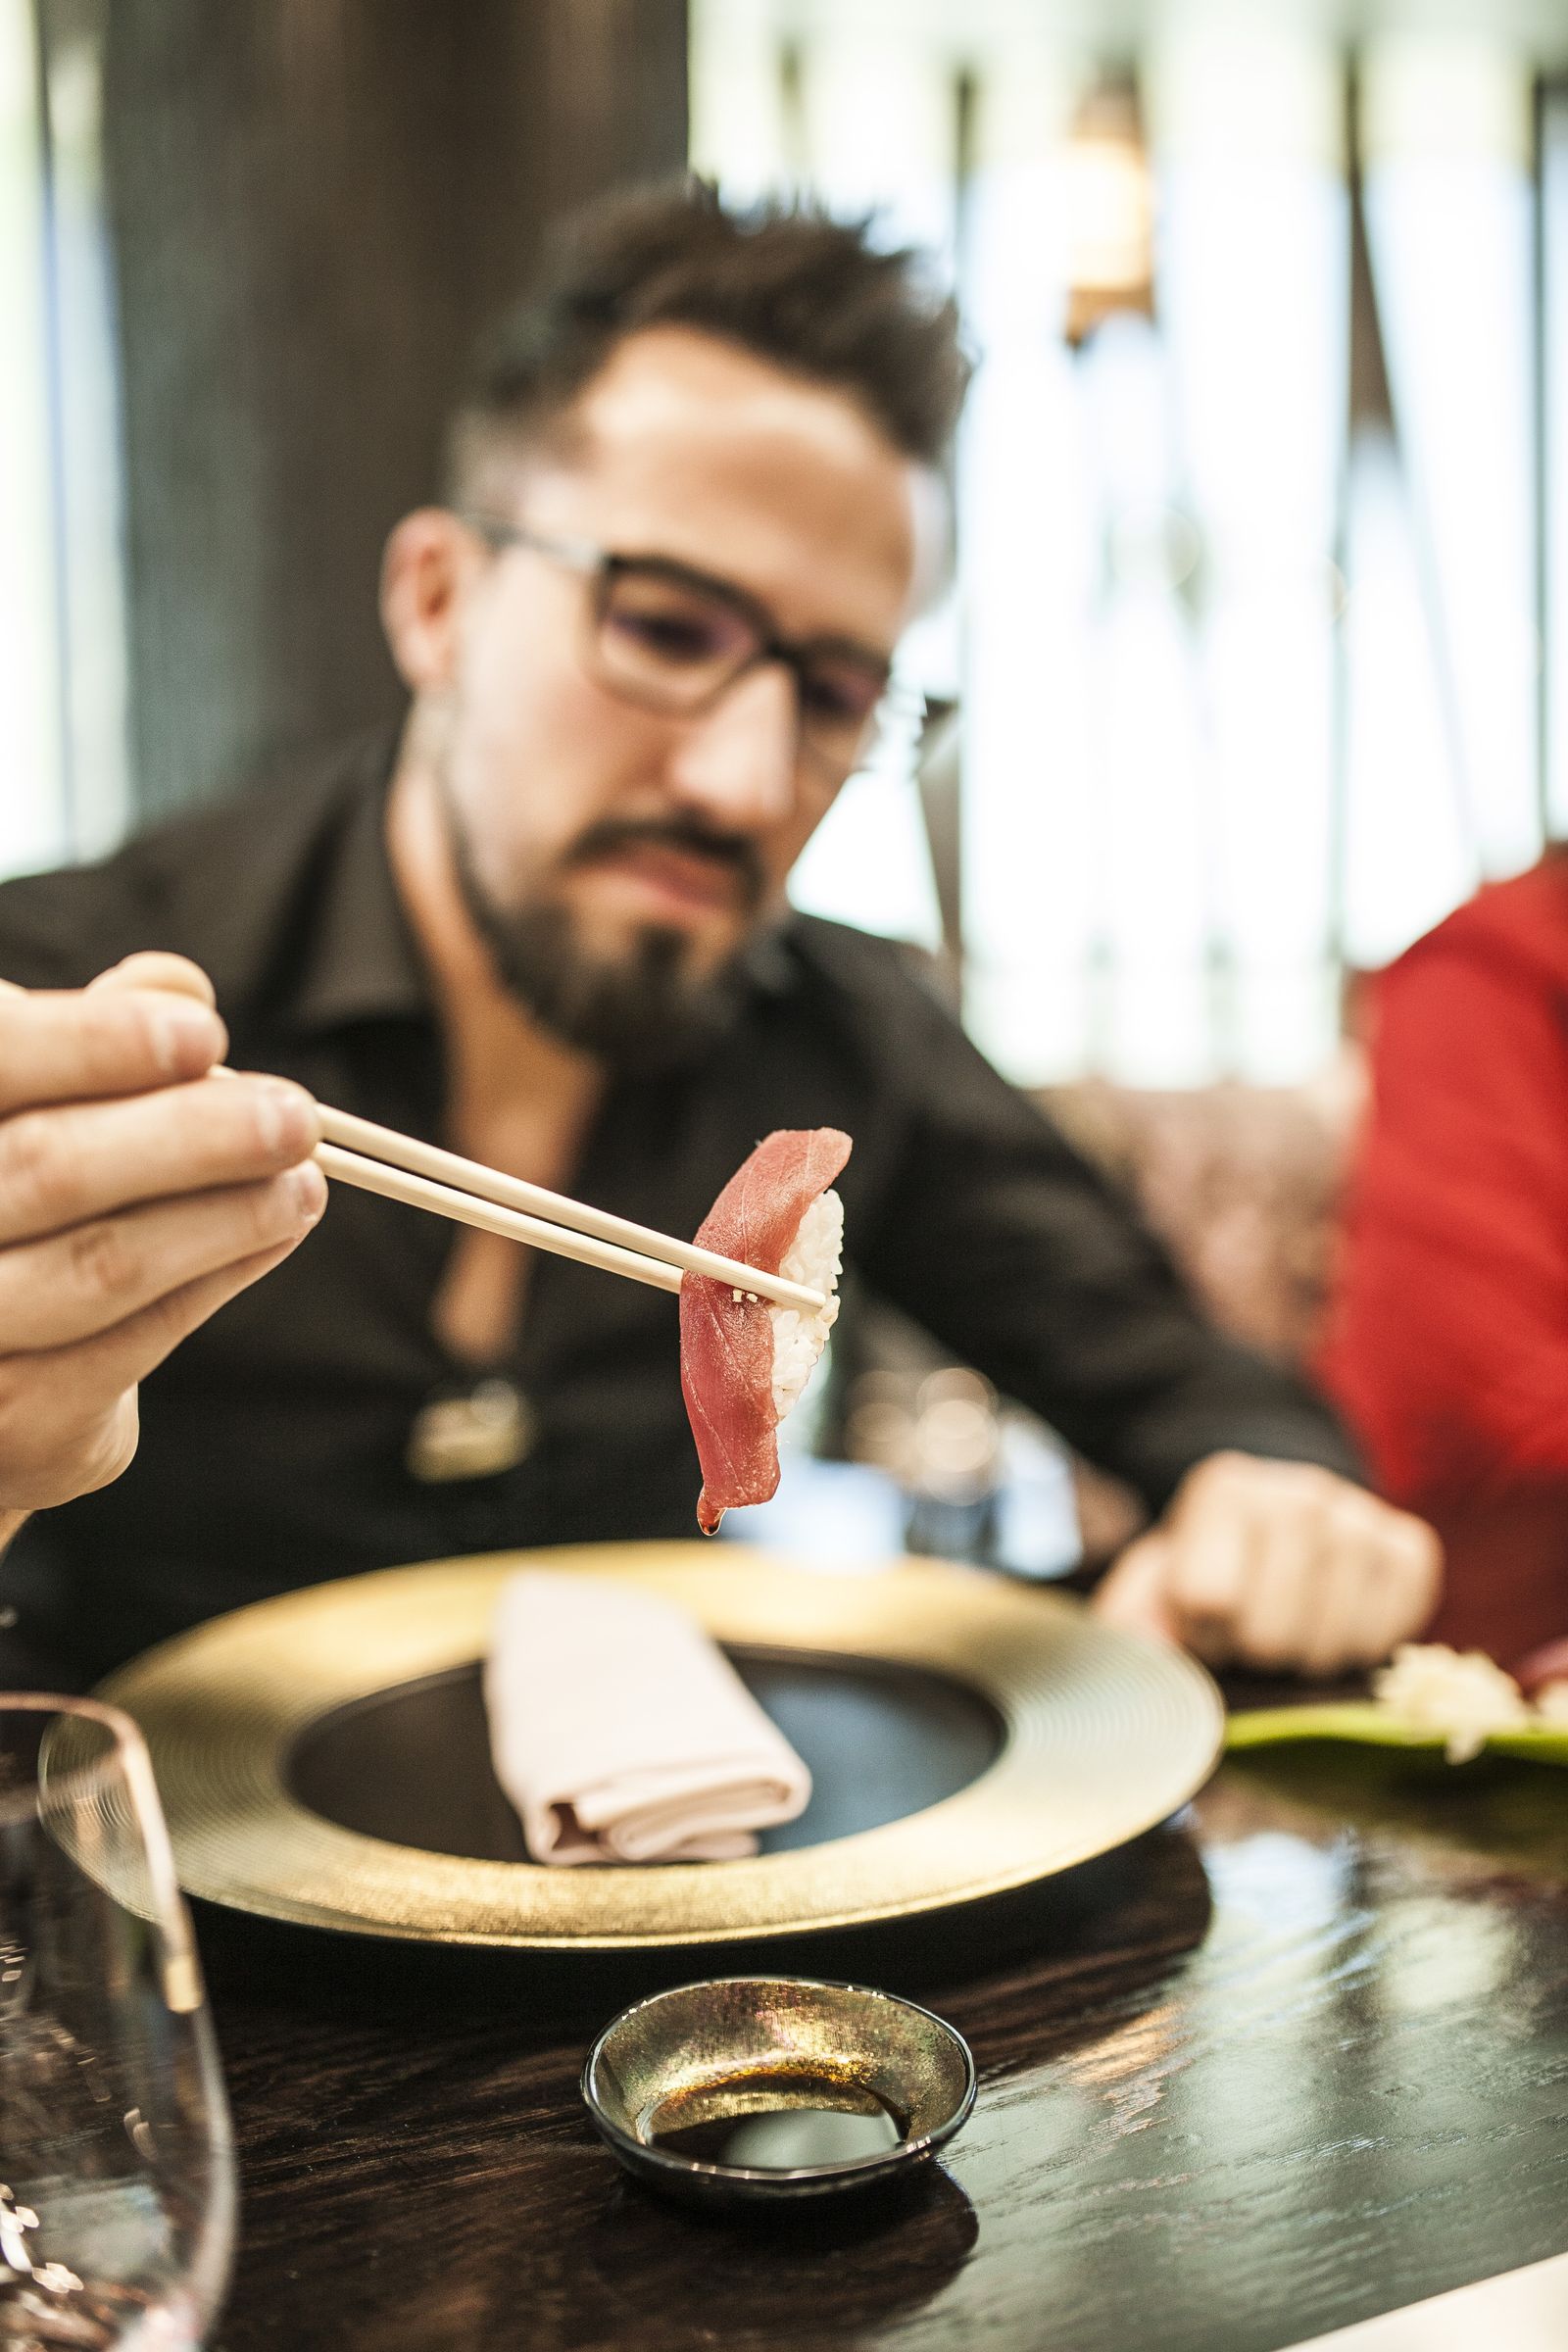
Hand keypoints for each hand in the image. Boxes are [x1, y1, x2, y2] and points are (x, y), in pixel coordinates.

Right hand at [0, 955, 325, 1517]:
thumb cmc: (12, 1196)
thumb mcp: (37, 1097)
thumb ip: (90, 1033)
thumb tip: (174, 985)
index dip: (91, 1044)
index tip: (203, 1035)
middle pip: (47, 1169)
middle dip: (190, 1137)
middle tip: (293, 1116)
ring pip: (98, 1266)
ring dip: (224, 1216)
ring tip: (303, 1181)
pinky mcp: (8, 1419)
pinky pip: (129, 1344)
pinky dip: (216, 1279)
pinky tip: (274, 1232)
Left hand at [1091, 1451, 1441, 1675]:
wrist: (1276, 1536)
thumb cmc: (1204, 1576)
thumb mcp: (1150, 1592)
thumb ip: (1133, 1630)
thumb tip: (1144, 1672)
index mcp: (1224, 1489)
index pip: (1207, 1599)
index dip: (1200, 1630)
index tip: (1200, 1617)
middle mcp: (1300, 1490)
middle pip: (1272, 1634)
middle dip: (1253, 1652)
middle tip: (1247, 1630)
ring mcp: (1362, 1515)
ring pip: (1333, 1644)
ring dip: (1306, 1658)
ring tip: (1289, 1625)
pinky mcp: (1410, 1548)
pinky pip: (1390, 1636)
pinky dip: (1359, 1649)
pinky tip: (1334, 1620)